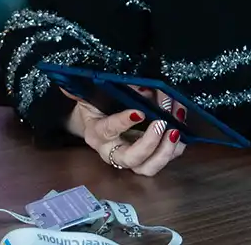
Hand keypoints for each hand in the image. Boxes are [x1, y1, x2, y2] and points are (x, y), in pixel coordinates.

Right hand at [65, 89, 186, 177]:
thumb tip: (67, 82)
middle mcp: (112, 152)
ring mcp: (131, 159)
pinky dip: (175, 149)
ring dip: (165, 151)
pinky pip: (163, 161)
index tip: (138, 112)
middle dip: (149, 144)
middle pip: (131, 159)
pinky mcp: (147, 160)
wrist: (96, 123)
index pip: (108, 131)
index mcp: (97, 134)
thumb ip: (84, 89)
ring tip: (176, 131)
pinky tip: (183, 133)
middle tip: (162, 124)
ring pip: (148, 167)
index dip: (122, 123)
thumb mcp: (89, 96)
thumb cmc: (95, 107)